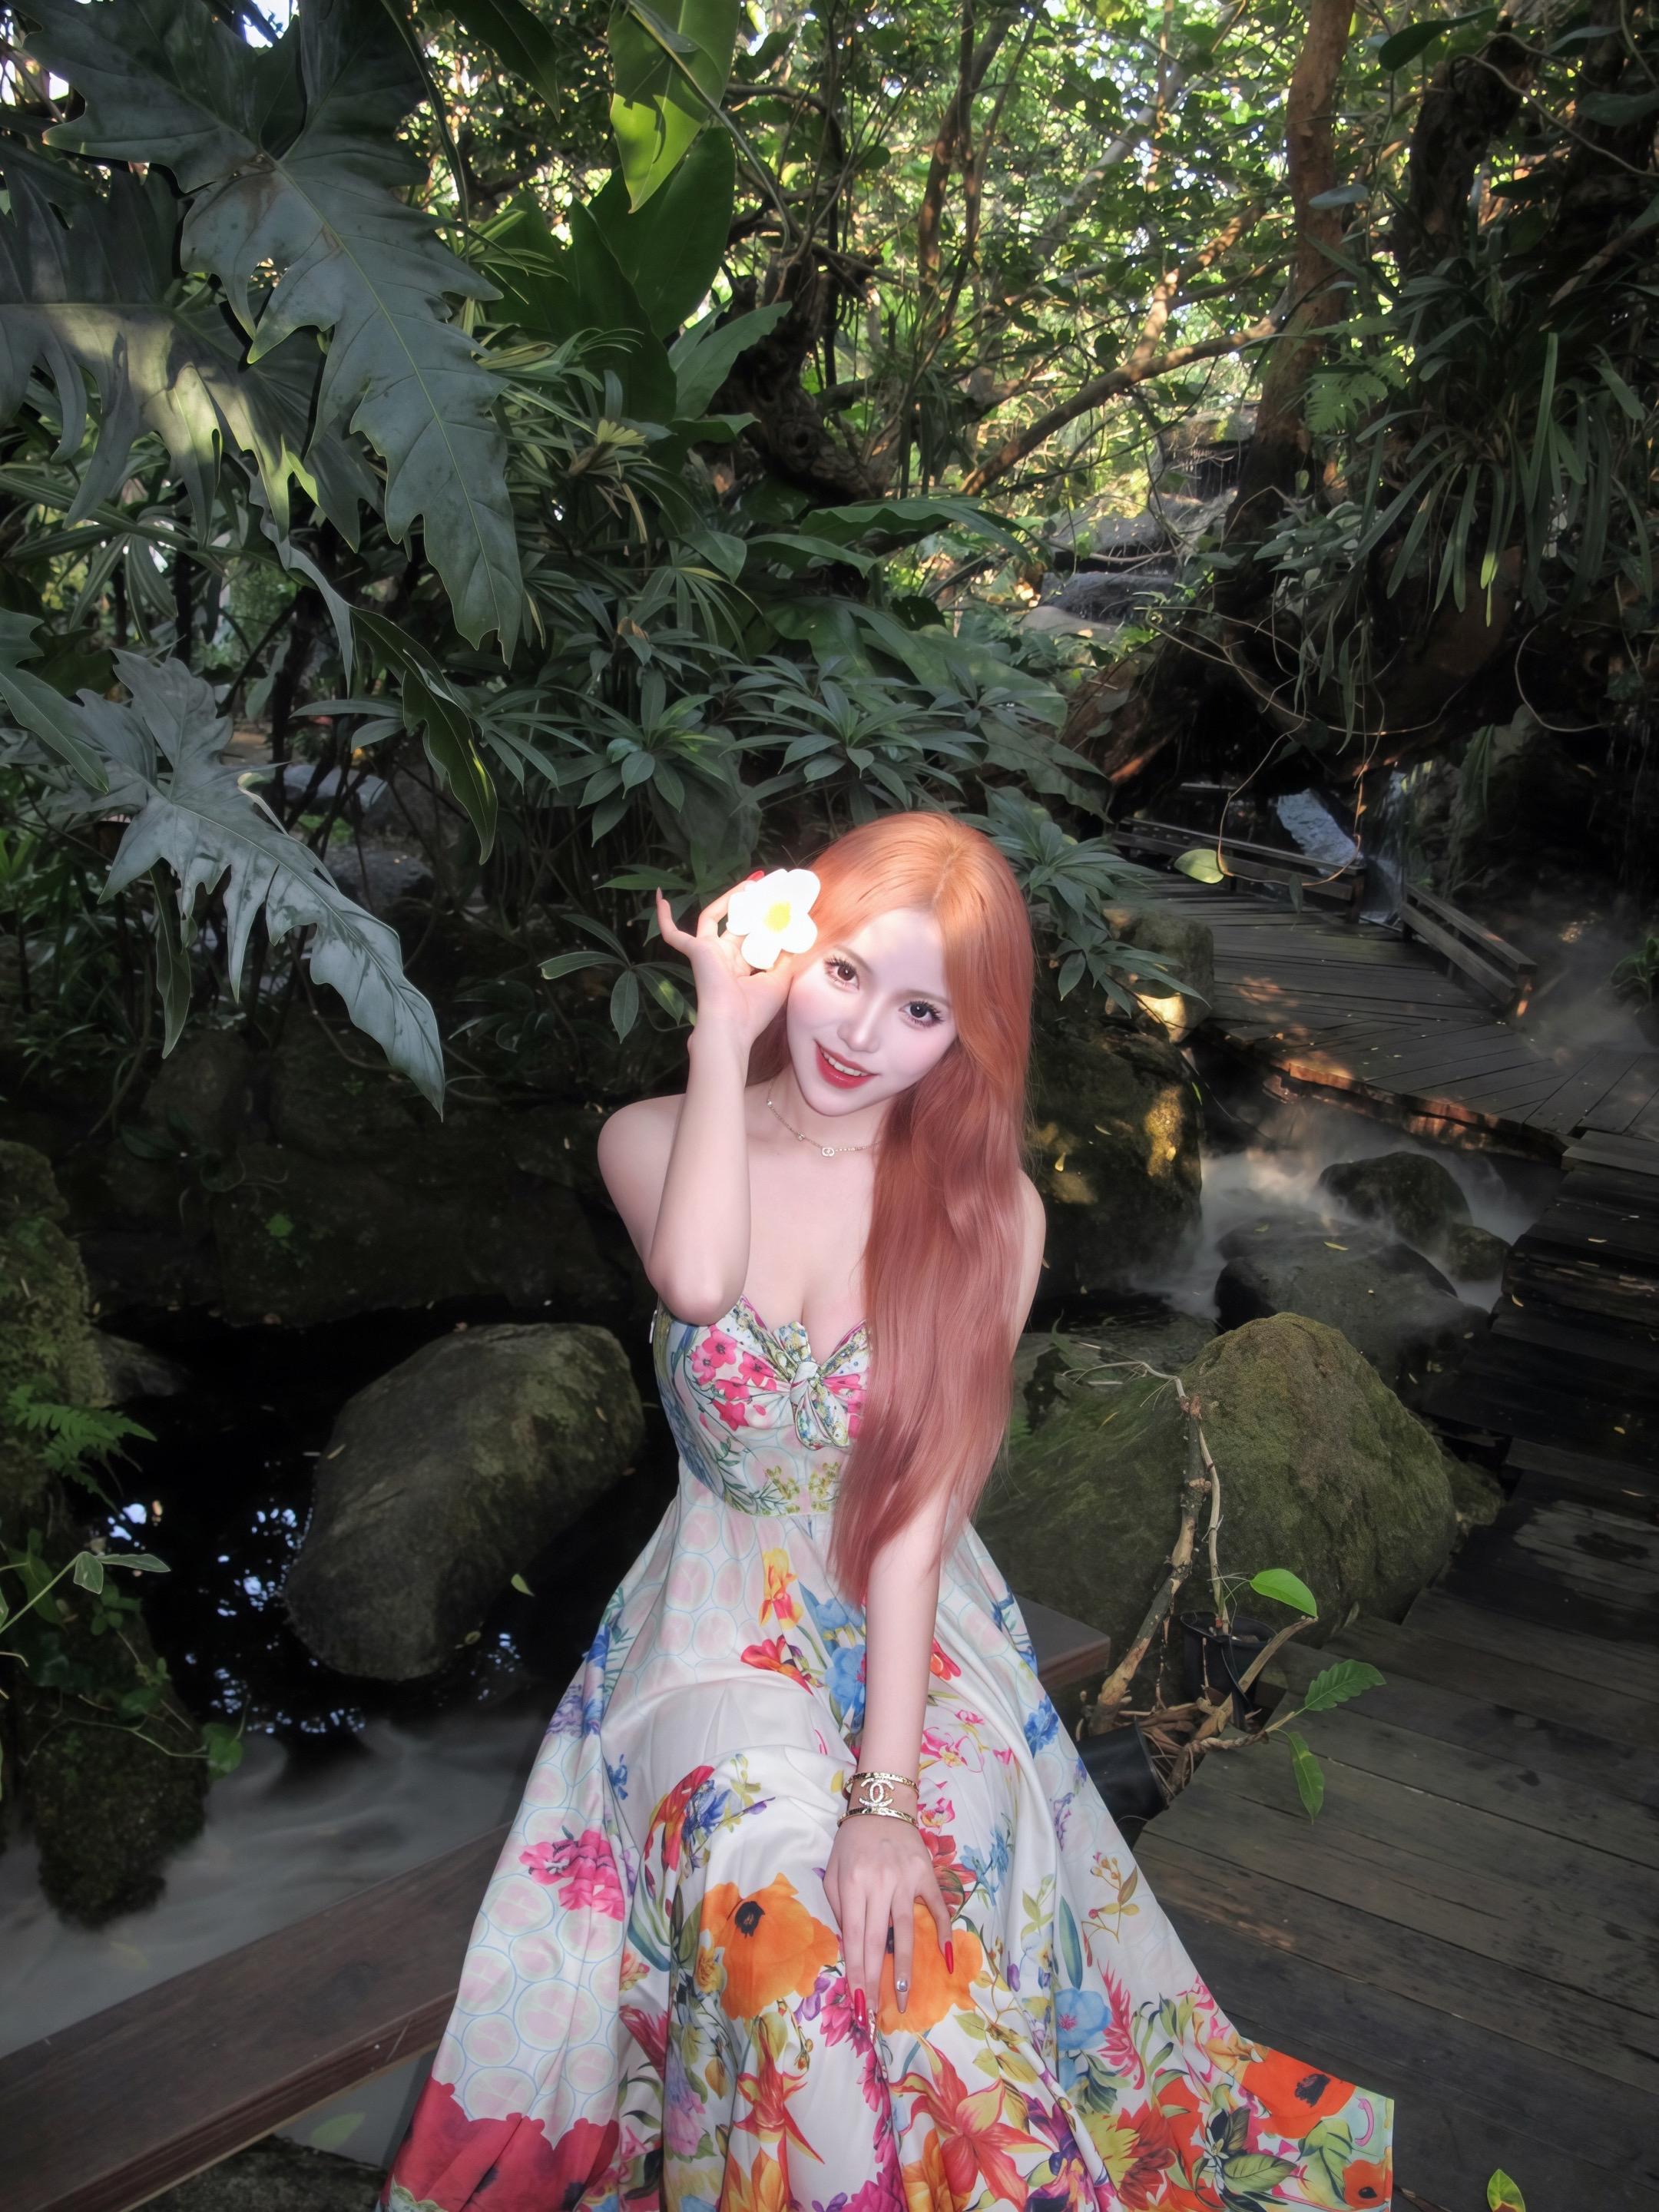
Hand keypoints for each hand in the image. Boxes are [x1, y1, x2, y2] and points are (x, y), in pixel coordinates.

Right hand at [655, 876, 798, 1053]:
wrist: (731, 1025)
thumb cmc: (754, 1010)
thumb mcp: (780, 979)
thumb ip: (787, 957)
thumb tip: (797, 936)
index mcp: (741, 967)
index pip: (752, 938)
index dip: (766, 922)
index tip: (783, 907)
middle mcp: (723, 957)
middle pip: (735, 923)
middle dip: (751, 905)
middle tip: (769, 887)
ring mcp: (707, 952)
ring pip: (712, 917)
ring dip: (729, 899)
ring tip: (752, 882)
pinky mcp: (695, 951)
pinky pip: (674, 934)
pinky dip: (664, 918)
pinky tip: (660, 896)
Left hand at [823, 1814, 951, 2019]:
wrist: (882, 1805)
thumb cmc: (852, 1843)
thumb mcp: (833, 1870)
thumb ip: (839, 1907)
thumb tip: (849, 1946)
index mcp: (852, 1885)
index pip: (853, 1938)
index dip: (855, 1972)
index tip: (857, 2001)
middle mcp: (879, 1885)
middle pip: (876, 1941)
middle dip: (875, 1980)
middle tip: (876, 2013)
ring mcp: (906, 1880)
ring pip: (905, 1930)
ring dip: (904, 1966)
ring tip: (903, 1995)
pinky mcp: (926, 1874)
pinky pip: (937, 1906)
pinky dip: (943, 1930)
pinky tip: (947, 1956)